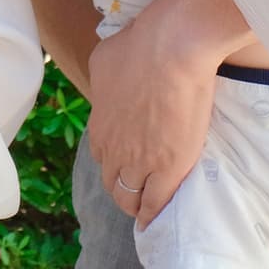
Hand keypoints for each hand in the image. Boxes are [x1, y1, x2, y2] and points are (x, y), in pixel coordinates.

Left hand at [86, 0, 218, 226]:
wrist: (168, 49)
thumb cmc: (136, 46)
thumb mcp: (104, 62)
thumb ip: (105, 82)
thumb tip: (111, 84)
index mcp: (99, 124)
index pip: (100, 156)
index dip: (113, 162)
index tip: (124, 164)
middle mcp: (113, 147)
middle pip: (112, 181)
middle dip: (123, 188)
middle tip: (138, 189)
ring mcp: (139, 160)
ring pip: (130, 196)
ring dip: (137, 203)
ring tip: (148, 208)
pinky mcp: (168, 168)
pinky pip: (156, 203)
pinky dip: (154, 214)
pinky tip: (157, 221)